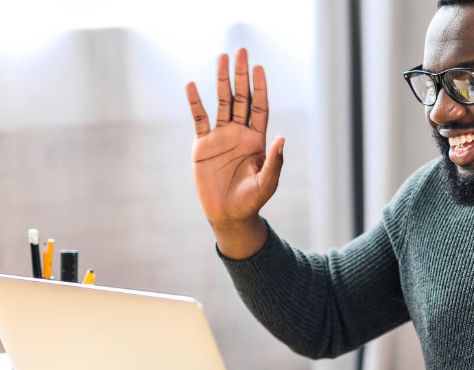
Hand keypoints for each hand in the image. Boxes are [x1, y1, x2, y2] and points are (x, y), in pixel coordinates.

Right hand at [186, 48, 283, 255]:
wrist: (228, 215)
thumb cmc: (251, 201)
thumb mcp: (267, 183)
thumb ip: (274, 162)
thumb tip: (282, 139)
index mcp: (257, 139)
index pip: (259, 106)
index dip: (259, 87)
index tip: (258, 68)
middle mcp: (239, 133)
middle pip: (241, 97)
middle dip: (240, 75)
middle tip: (240, 51)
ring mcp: (220, 137)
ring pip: (221, 102)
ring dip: (220, 81)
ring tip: (221, 57)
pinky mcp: (202, 145)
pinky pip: (199, 119)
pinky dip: (195, 103)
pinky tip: (191, 86)